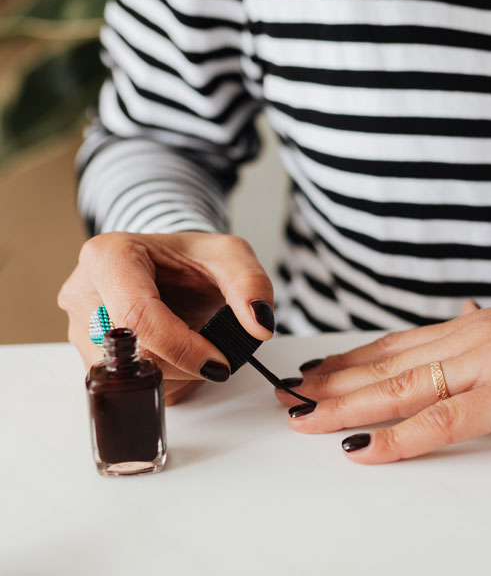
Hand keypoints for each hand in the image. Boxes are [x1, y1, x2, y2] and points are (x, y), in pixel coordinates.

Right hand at [58, 232, 273, 403]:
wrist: (172, 269)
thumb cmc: (193, 259)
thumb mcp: (231, 257)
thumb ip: (251, 284)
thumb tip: (259, 325)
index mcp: (109, 256)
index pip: (138, 316)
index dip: (182, 347)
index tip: (219, 362)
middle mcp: (84, 292)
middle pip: (132, 352)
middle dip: (183, 363)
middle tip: (214, 352)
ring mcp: (80, 327)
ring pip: (128, 376)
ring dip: (174, 375)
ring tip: (195, 346)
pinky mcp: (89, 355)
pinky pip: (127, 385)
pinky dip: (163, 379)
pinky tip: (177, 357)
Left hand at [276, 308, 490, 463]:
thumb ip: (473, 355)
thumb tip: (438, 361)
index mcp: (468, 328)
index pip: (391, 346)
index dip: (344, 362)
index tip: (309, 375)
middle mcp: (469, 338)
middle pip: (385, 365)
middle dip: (331, 383)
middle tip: (288, 397)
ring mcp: (489, 363)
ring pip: (402, 387)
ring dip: (347, 404)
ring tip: (305, 418)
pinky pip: (445, 419)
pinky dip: (400, 436)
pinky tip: (364, 447)